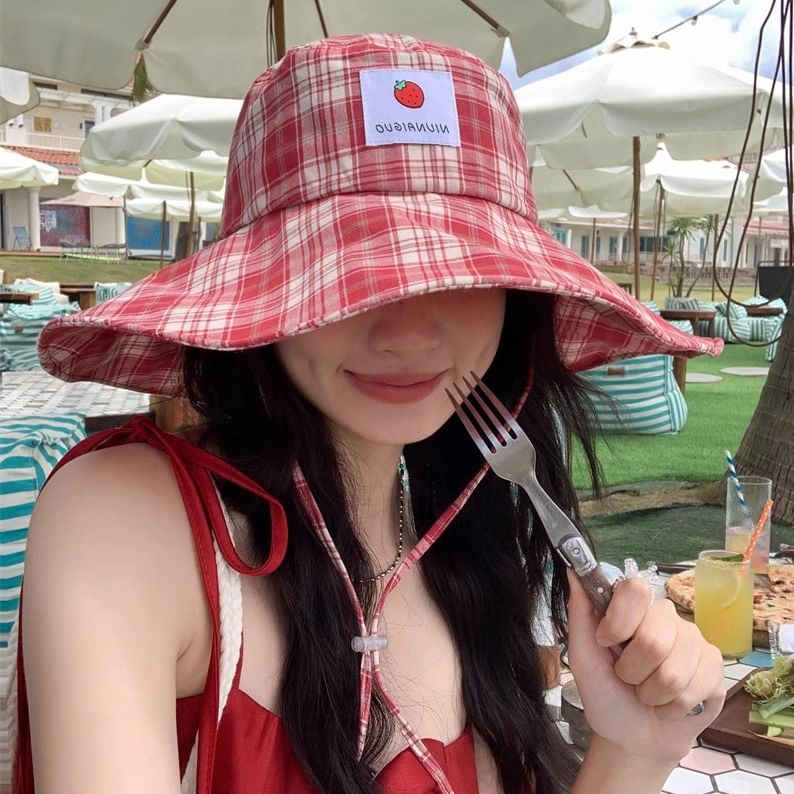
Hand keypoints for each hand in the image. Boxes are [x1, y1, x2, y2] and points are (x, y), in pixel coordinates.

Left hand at [567, 571, 725, 762]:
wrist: (635, 739)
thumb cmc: (607, 694)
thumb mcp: (583, 657)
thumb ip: (580, 614)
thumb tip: (572, 571)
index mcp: (633, 609)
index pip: (635, 590)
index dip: (620, 621)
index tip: (606, 642)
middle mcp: (666, 617)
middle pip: (653, 639)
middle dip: (632, 671)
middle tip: (628, 679)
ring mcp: (694, 640)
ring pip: (673, 670)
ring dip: (652, 693)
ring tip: (648, 694)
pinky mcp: (715, 667)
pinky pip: (695, 688)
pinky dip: (673, 707)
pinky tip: (670, 705)